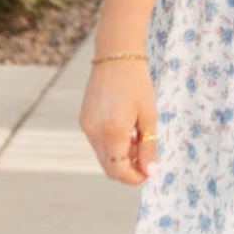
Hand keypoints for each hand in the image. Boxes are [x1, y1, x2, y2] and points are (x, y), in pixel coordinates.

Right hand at [79, 59, 158, 185]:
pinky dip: (112, 144)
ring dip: (121, 156)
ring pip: (103, 156)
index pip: (119, 170)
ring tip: (137, 136)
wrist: (115, 56)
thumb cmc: (137, 83)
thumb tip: (150, 172)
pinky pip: (97, 143)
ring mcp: (86, 126)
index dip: (134, 178)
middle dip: (129, 168)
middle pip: (109, 167)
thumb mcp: (148, 115)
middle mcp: (94, 132)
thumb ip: (148, 146)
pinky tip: (126, 128)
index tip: (148, 172)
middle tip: (146, 154)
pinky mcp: (84, 120)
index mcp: (113, 131)